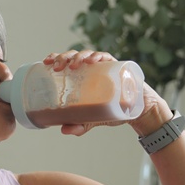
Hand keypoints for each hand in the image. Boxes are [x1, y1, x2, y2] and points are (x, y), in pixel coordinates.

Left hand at [43, 50, 169, 135]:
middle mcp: (91, 68)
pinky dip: (98, 57)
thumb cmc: (113, 110)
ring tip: (73, 65)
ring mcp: (104, 65)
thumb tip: (64, 130)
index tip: (45, 63)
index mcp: (82, 76)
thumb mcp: (93, 119)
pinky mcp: (118, 66)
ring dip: (79, 56)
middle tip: (57, 67)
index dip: (55, 58)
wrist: (139, 111)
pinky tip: (93, 61)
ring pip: (88, 54)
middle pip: (74, 56)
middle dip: (63, 57)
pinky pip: (106, 57)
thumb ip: (80, 125)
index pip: (66, 62)